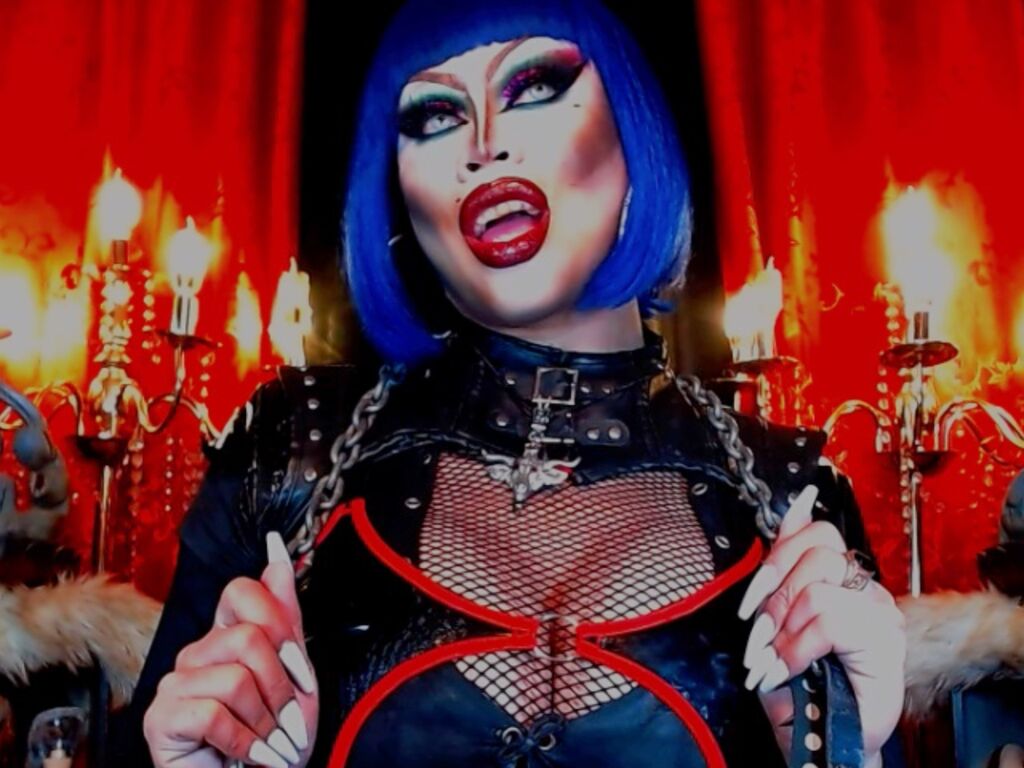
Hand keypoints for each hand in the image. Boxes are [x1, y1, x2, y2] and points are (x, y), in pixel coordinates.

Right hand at [144, 532, 318, 766]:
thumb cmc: (277, 738)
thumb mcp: (295, 673)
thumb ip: (285, 612)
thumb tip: (277, 549)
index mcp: (225, 635)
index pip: (242, 590)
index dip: (280, 626)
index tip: (300, 671)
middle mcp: (195, 653)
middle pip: (247, 637)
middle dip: (281, 686)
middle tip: (289, 722)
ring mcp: (174, 684)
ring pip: (235, 676)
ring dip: (267, 720)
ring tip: (272, 744)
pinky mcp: (159, 719)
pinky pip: (213, 713)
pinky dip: (244, 742)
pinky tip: (252, 757)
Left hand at [739, 485, 904, 759]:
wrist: (817, 738)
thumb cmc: (798, 683)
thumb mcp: (777, 619)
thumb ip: (786, 566)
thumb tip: (796, 503)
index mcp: (842, 578)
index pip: (818, 532)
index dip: (778, 556)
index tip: (751, 600)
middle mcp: (866, 590)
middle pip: (818, 553)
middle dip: (774, 594)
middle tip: (757, 636)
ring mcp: (880, 614)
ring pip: (818, 590)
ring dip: (783, 629)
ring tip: (772, 659)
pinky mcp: (885, 642)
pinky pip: (829, 623)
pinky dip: (798, 648)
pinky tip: (787, 670)